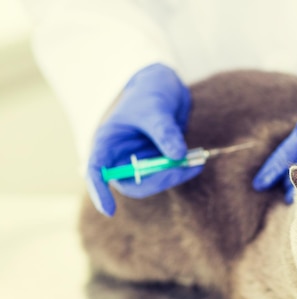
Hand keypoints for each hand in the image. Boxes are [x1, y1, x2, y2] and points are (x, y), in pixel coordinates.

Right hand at [86, 63, 201, 215]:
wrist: (166, 86)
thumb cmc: (151, 91)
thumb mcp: (156, 108)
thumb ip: (165, 132)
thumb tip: (177, 157)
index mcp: (107, 142)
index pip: (96, 171)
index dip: (99, 192)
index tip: (109, 211)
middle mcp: (121, 156)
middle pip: (131, 183)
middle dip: (157, 180)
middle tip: (183, 169)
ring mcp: (140, 160)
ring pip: (153, 181)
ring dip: (174, 176)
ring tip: (196, 162)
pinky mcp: (158, 161)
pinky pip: (168, 174)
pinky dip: (182, 171)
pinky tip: (197, 161)